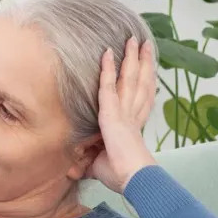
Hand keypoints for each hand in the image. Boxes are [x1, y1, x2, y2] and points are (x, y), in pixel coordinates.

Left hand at [88, 37, 158, 192]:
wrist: (135, 178)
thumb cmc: (121, 176)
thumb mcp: (99, 166)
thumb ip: (86, 163)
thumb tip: (71, 170)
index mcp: (134, 124)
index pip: (141, 97)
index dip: (145, 80)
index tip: (145, 67)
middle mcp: (133, 113)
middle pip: (140, 81)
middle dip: (142, 61)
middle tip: (143, 42)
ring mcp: (125, 111)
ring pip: (129, 78)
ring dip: (131, 57)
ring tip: (133, 39)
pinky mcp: (113, 113)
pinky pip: (107, 85)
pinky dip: (107, 69)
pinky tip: (107, 53)